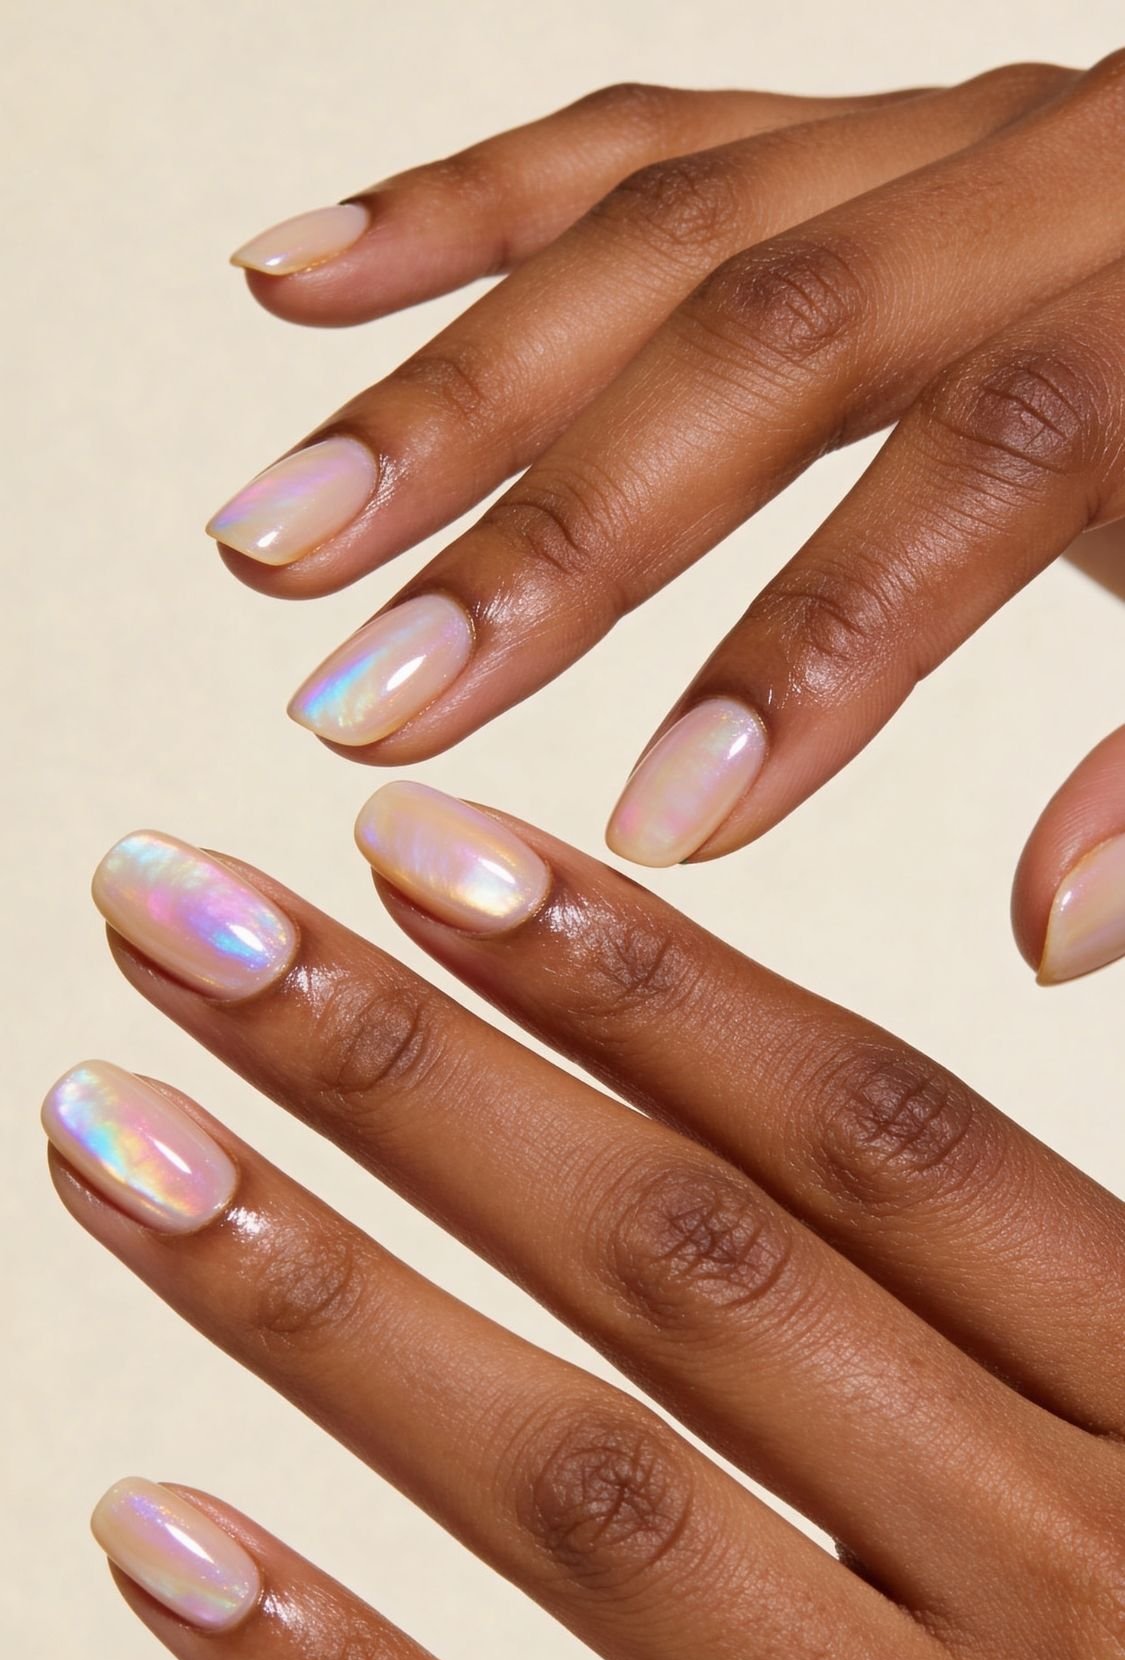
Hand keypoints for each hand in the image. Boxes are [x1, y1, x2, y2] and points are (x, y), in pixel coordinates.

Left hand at [45, 795, 1124, 1659]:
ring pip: (585, 1504)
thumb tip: (842, 1115)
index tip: (413, 849)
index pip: (873, 1137)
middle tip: (183, 917)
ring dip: (320, 1303)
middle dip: (406, 1070)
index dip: (634, 974)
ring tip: (111, 1141)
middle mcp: (1077, 1587)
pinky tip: (152, 1540)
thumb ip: (1064, 1296)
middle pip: (688, 1269)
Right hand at [206, 59, 1124, 982]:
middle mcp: (1058, 168)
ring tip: (275, 545)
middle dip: (557, 529)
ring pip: (661, 224)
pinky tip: (300, 293)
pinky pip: (638, 143)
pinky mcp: (854, 134)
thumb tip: (1044, 926)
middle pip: (775, 325)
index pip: (998, 443)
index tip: (658, 828)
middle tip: (373, 700)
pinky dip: (461, 214)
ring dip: (449, 393)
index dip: (822, 637)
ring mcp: (939, 132)